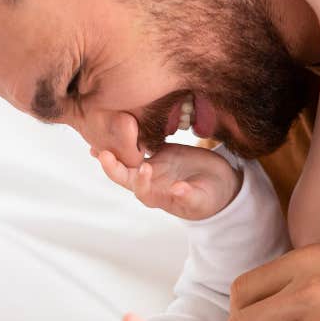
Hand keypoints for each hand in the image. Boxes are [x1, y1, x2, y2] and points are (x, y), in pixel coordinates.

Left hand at [96, 143, 240, 220]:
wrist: (218, 184)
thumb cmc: (210, 198)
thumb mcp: (202, 200)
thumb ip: (189, 196)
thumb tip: (177, 190)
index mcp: (158, 196)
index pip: (141, 190)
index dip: (140, 181)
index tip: (146, 168)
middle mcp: (150, 182)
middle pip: (126, 175)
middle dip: (113, 166)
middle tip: (101, 153)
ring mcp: (153, 165)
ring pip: (129, 157)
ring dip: (116, 148)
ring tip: (100, 134)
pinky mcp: (160, 151)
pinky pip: (142, 142)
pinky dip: (132, 134)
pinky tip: (123, 120)